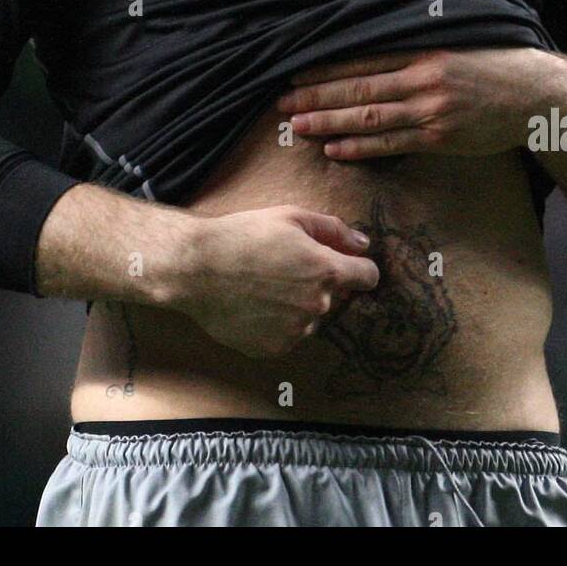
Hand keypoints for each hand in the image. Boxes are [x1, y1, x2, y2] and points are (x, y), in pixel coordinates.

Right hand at [176, 205, 379, 358]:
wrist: (198, 269)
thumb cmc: (244, 237)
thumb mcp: (291, 217)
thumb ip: (333, 230)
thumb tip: (362, 244)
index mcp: (327, 271)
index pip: (368, 276)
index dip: (358, 267)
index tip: (345, 264)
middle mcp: (317, 306)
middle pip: (336, 296)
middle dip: (321, 282)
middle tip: (288, 267)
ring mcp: (296, 331)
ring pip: (311, 317)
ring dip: (299, 305)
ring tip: (266, 286)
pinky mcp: (273, 348)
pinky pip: (288, 335)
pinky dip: (278, 323)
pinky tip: (256, 304)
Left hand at [276, 46, 559, 160]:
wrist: (534, 95)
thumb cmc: (491, 65)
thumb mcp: (453, 43)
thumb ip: (415, 47)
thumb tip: (373, 45)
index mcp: (422, 51)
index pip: (362, 60)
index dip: (325, 69)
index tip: (295, 74)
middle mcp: (422, 79)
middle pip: (358, 88)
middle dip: (316, 97)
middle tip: (282, 103)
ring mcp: (430, 110)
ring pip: (369, 117)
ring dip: (329, 123)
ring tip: (298, 127)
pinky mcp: (440, 138)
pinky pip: (392, 145)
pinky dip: (360, 148)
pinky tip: (335, 149)